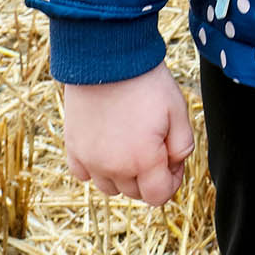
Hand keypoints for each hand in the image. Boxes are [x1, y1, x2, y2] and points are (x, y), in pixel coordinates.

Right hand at [63, 63, 193, 205]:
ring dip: (124, 175)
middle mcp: (113, 167)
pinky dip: (97, 168)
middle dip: (150, 176)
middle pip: (135, 192)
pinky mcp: (73, 148)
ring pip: (110, 187)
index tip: (174, 162)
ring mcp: (89, 160)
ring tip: (132, 145)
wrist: (108, 58)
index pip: (158, 196)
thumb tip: (175, 164)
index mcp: (143, 160)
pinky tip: (108, 146)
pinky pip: (85, 174)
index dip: (172, 181)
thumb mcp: (178, 111)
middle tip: (157, 145)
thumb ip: (182, 145)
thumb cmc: (146, 82)